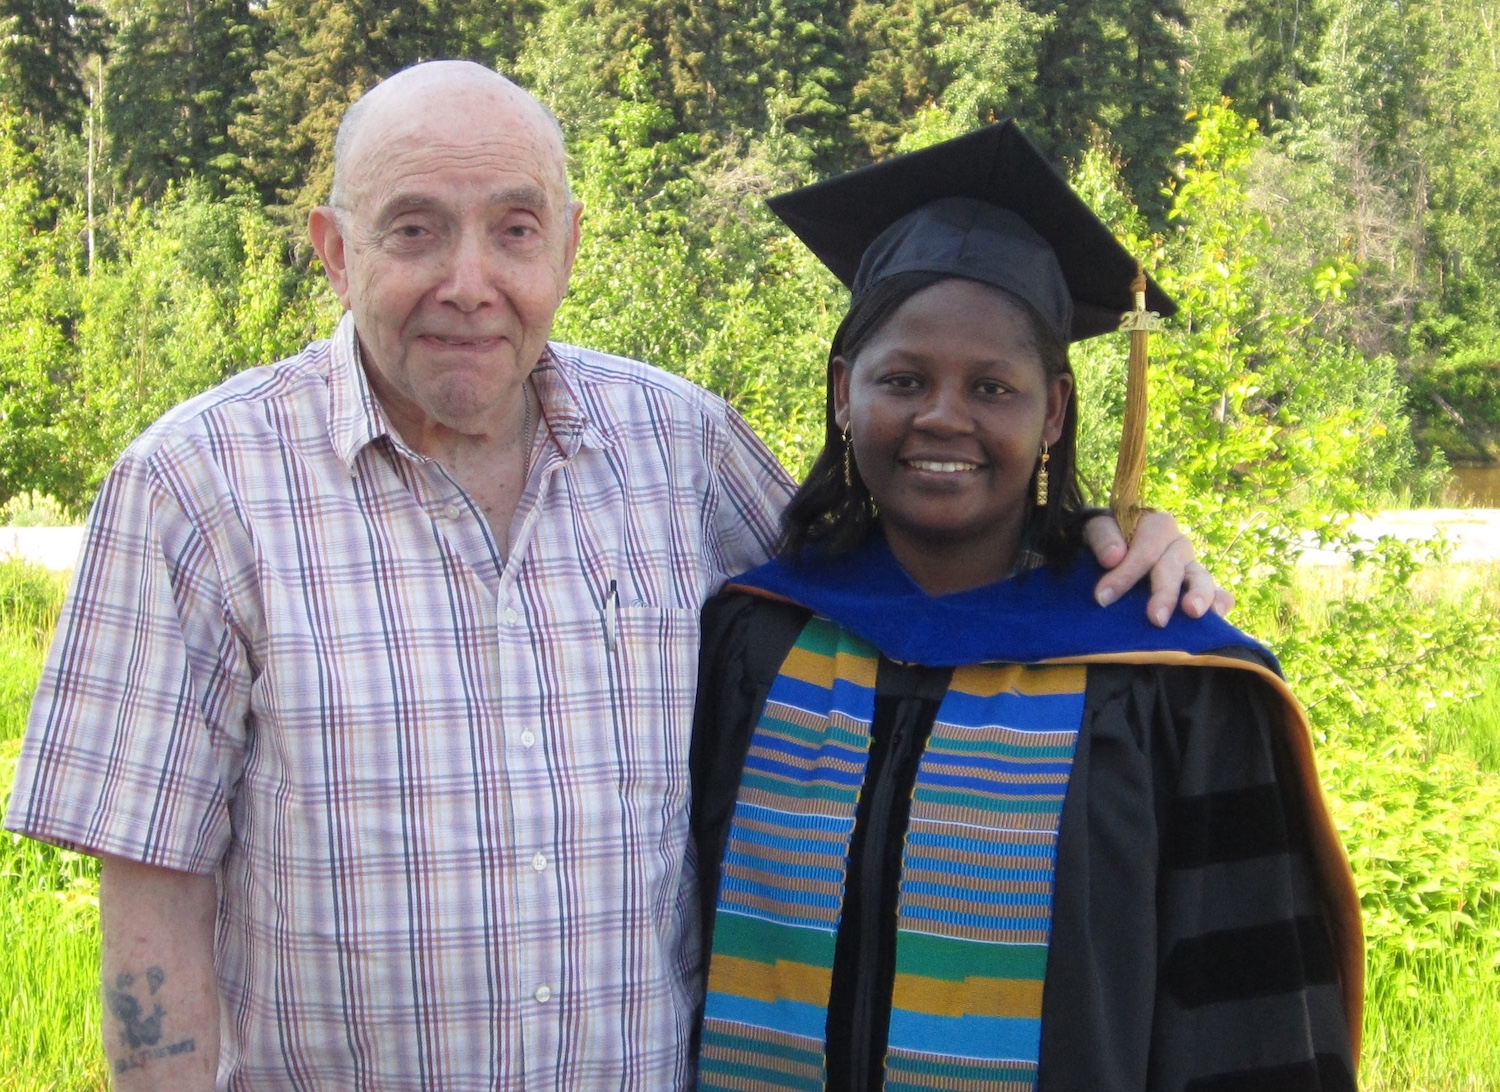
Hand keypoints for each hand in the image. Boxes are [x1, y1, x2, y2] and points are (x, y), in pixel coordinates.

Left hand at [1083, 510, 1233, 626]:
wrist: (1112, 546)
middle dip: (1165, 592)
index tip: (1103, 596)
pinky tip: (1217, 616)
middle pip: (1174, 566)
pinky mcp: (1198, 587)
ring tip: (1193, 612)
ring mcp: (1191, 567)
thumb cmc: (1107, 539)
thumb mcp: (1097, 528)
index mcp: (1158, 526)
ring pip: (1201, 578)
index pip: (1147, 548)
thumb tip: (1114, 557)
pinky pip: (1219, 593)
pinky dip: (1221, 602)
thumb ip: (1104, 537)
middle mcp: (1178, 545)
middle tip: (1156, 619)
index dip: (1126, 572)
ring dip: (1199, 595)